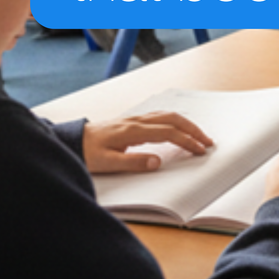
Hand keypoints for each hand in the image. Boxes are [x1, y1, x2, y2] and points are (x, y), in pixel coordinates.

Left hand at [82, 112, 213, 173]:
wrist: (71, 141)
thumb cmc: (86, 152)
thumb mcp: (107, 163)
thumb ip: (132, 162)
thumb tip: (157, 162)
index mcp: (133, 131)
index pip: (168, 133)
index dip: (187, 141)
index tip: (200, 150)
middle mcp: (136, 121)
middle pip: (173, 119)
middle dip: (193, 129)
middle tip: (208, 141)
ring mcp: (135, 119)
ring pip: (168, 115)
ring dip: (186, 123)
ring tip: (198, 135)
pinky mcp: (132, 121)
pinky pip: (160, 116)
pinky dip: (175, 121)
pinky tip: (178, 127)